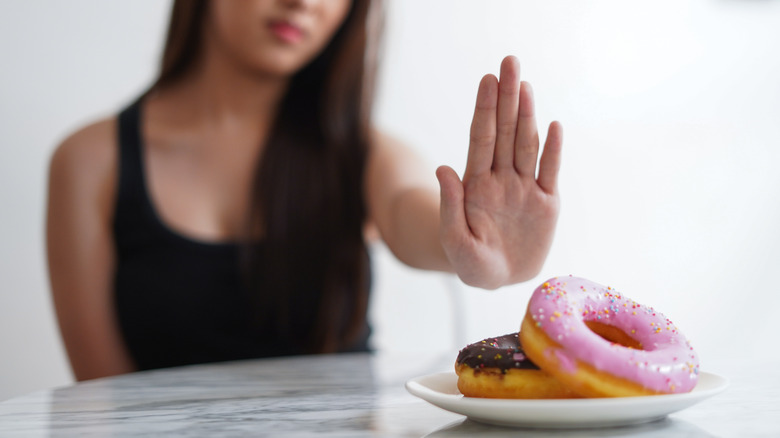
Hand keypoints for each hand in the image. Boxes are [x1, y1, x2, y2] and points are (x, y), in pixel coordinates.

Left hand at [436, 56, 562, 288]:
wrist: (497, 279)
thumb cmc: (470, 262)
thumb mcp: (455, 240)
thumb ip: (450, 206)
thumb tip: (442, 169)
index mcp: (477, 186)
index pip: (481, 140)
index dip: (485, 110)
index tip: (487, 80)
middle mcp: (501, 179)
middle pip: (505, 133)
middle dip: (507, 98)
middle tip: (509, 62)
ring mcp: (524, 189)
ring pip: (526, 145)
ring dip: (527, 115)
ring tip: (526, 85)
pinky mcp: (546, 203)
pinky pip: (550, 171)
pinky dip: (552, 149)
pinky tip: (553, 125)